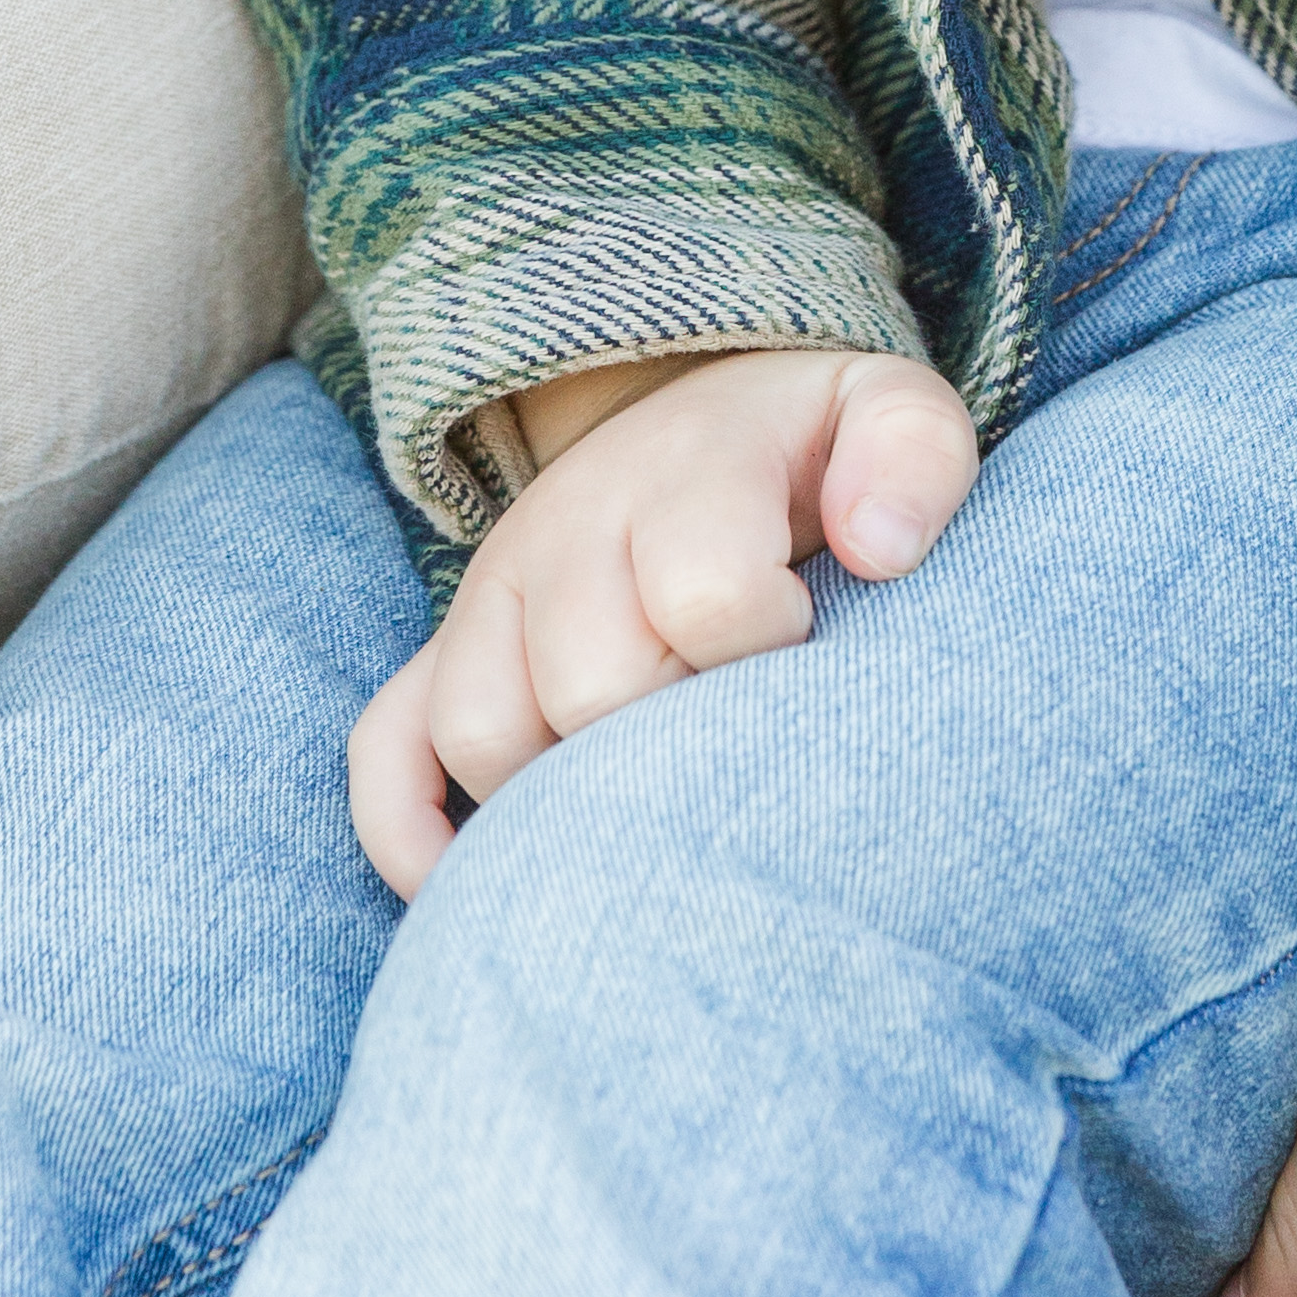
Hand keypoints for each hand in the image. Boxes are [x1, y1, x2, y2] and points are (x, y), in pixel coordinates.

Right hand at [347, 341, 979, 893]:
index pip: (705, 592)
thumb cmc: (813, 447)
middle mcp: (569, 530)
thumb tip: (882, 550)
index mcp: (684, 472)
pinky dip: (410, 832)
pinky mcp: (446, 652)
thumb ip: (912, 458)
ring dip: (560, 796)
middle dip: (675, 739)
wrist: (701, 405)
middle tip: (735, 739)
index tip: (807, 646)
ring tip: (646, 811)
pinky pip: (384, 752)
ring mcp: (495, 596)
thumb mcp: (890, 411)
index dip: (770, 647)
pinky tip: (472, 890)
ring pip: (485, 730)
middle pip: (593, 685)